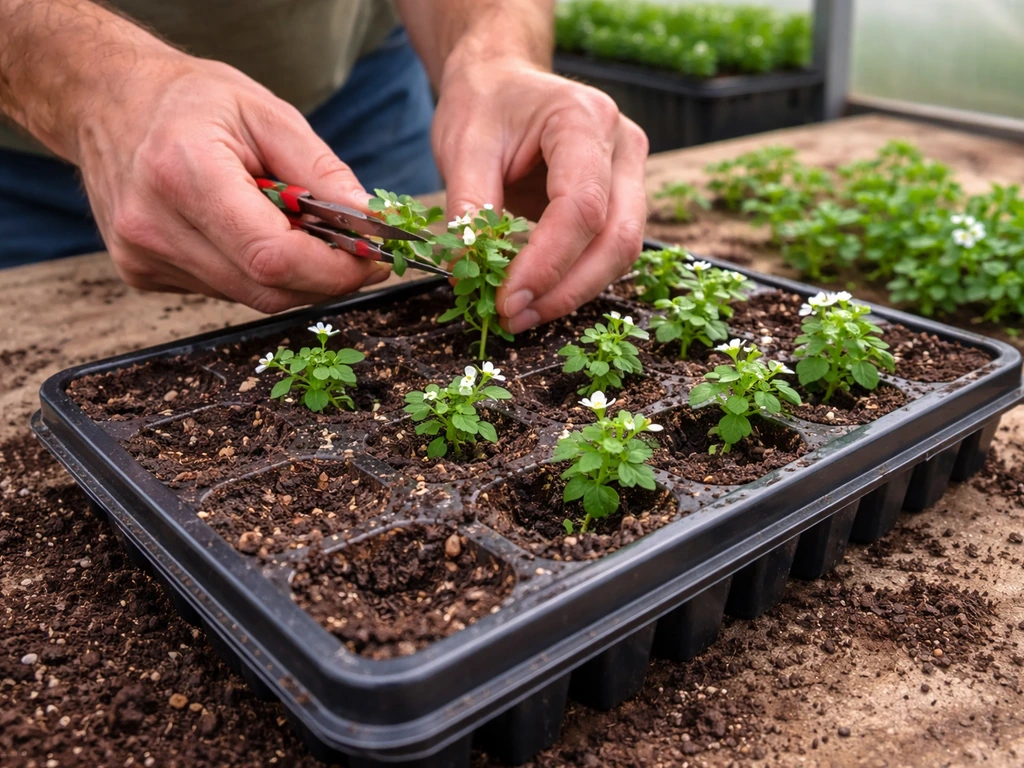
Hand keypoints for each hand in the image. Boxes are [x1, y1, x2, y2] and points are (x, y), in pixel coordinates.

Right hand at [75, 50, 390, 311]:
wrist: (108, 103)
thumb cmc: (190, 101)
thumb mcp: (267, 113)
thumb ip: (322, 173)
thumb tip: (370, 224)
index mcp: (184, 174)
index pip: (272, 256)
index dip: (333, 270)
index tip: (371, 260)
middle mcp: (154, 225)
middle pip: (266, 288)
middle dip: (323, 278)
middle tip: (355, 253)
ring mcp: (141, 257)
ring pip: (250, 297)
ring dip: (290, 275)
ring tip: (296, 229)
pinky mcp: (140, 274)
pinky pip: (224, 290)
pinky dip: (253, 271)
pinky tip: (246, 232)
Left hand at [432, 58, 648, 333]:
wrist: (502, 79)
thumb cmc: (485, 102)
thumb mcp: (462, 145)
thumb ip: (468, 208)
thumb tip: (466, 273)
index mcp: (584, 120)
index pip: (582, 207)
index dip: (548, 263)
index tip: (507, 299)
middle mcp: (622, 145)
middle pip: (618, 237)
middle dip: (567, 290)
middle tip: (514, 317)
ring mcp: (629, 172)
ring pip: (621, 252)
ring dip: (573, 292)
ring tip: (521, 313)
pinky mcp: (622, 197)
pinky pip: (609, 250)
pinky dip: (575, 279)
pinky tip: (537, 296)